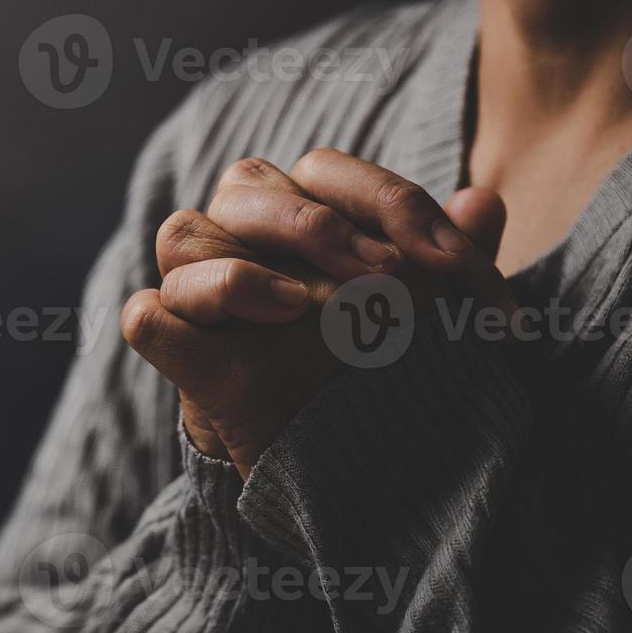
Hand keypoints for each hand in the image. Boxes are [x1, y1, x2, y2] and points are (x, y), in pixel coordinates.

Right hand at [120, 148, 512, 477]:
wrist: (354, 463)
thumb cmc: (389, 371)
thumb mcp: (442, 318)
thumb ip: (457, 261)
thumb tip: (483, 202)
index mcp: (305, 211)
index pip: (327, 170)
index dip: (390, 202)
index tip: (451, 262)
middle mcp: (243, 237)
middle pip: (245, 186)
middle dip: (318, 227)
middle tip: (386, 280)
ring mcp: (202, 294)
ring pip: (182, 235)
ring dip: (241, 270)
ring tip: (302, 309)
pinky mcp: (180, 352)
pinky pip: (148, 315)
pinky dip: (178, 315)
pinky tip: (241, 334)